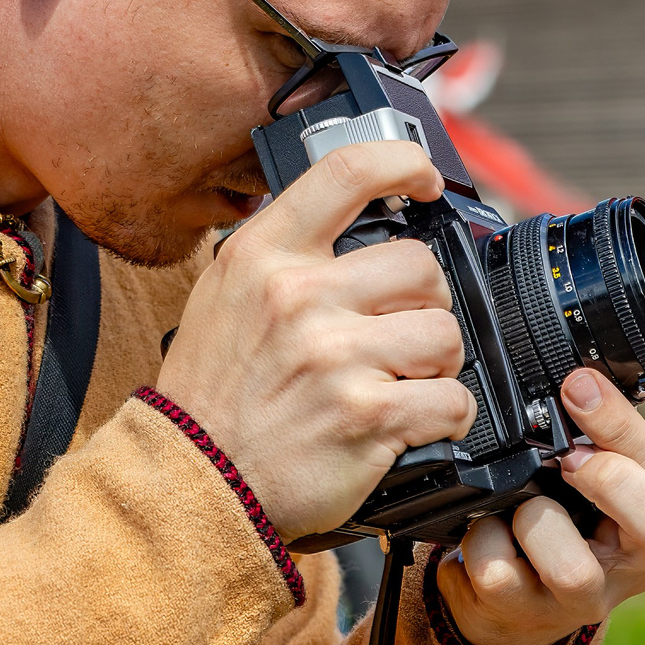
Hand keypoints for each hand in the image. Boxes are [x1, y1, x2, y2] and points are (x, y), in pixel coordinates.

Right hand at [154, 141, 476, 543]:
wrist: (193, 481)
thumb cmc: (212, 395)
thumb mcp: (225, 295)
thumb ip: (284, 254)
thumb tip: (356, 218)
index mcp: (264, 255)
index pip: (349, 171)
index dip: (404, 163)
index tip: (423, 178)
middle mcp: (299, 296)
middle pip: (421, 265)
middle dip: (425, 304)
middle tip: (399, 332)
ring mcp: (335, 357)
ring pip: (446, 334)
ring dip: (437, 363)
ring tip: (402, 380)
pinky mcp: (367, 416)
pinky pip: (451, 401)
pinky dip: (445, 417)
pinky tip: (414, 422)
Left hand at [436, 369, 644, 644]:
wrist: (512, 602)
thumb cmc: (561, 524)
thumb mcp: (591, 481)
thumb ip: (597, 439)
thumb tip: (581, 382)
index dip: (621, 427)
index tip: (578, 389)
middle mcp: (629, 569)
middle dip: (608, 478)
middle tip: (566, 458)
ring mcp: (578, 600)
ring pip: (570, 565)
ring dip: (534, 518)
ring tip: (519, 505)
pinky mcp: (523, 614)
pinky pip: (497, 571)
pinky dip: (481, 538)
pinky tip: (487, 530)